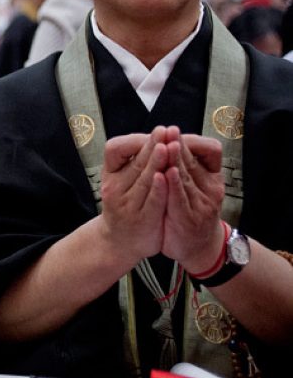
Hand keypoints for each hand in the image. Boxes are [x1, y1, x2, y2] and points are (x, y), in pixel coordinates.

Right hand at [98, 128, 168, 263]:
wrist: (119, 241)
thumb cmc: (126, 205)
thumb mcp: (121, 181)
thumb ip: (135, 162)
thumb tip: (155, 138)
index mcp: (110, 174)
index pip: (115, 149)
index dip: (135, 140)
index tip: (157, 132)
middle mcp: (114, 188)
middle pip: (134, 162)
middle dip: (152, 145)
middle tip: (166, 130)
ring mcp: (127, 204)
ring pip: (143, 179)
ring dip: (156, 162)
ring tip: (167, 146)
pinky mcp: (141, 219)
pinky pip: (151, 201)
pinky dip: (158, 188)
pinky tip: (165, 175)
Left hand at [161, 130, 225, 270]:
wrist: (198, 247)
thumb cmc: (191, 210)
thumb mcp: (194, 186)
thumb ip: (187, 166)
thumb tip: (171, 141)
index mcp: (212, 177)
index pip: (206, 152)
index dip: (189, 140)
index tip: (171, 130)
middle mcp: (210, 188)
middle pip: (193, 161)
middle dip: (178, 145)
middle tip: (168, 130)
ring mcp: (201, 204)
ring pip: (186, 177)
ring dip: (176, 161)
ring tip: (166, 144)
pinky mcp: (190, 218)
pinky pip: (180, 199)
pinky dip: (174, 185)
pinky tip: (165, 173)